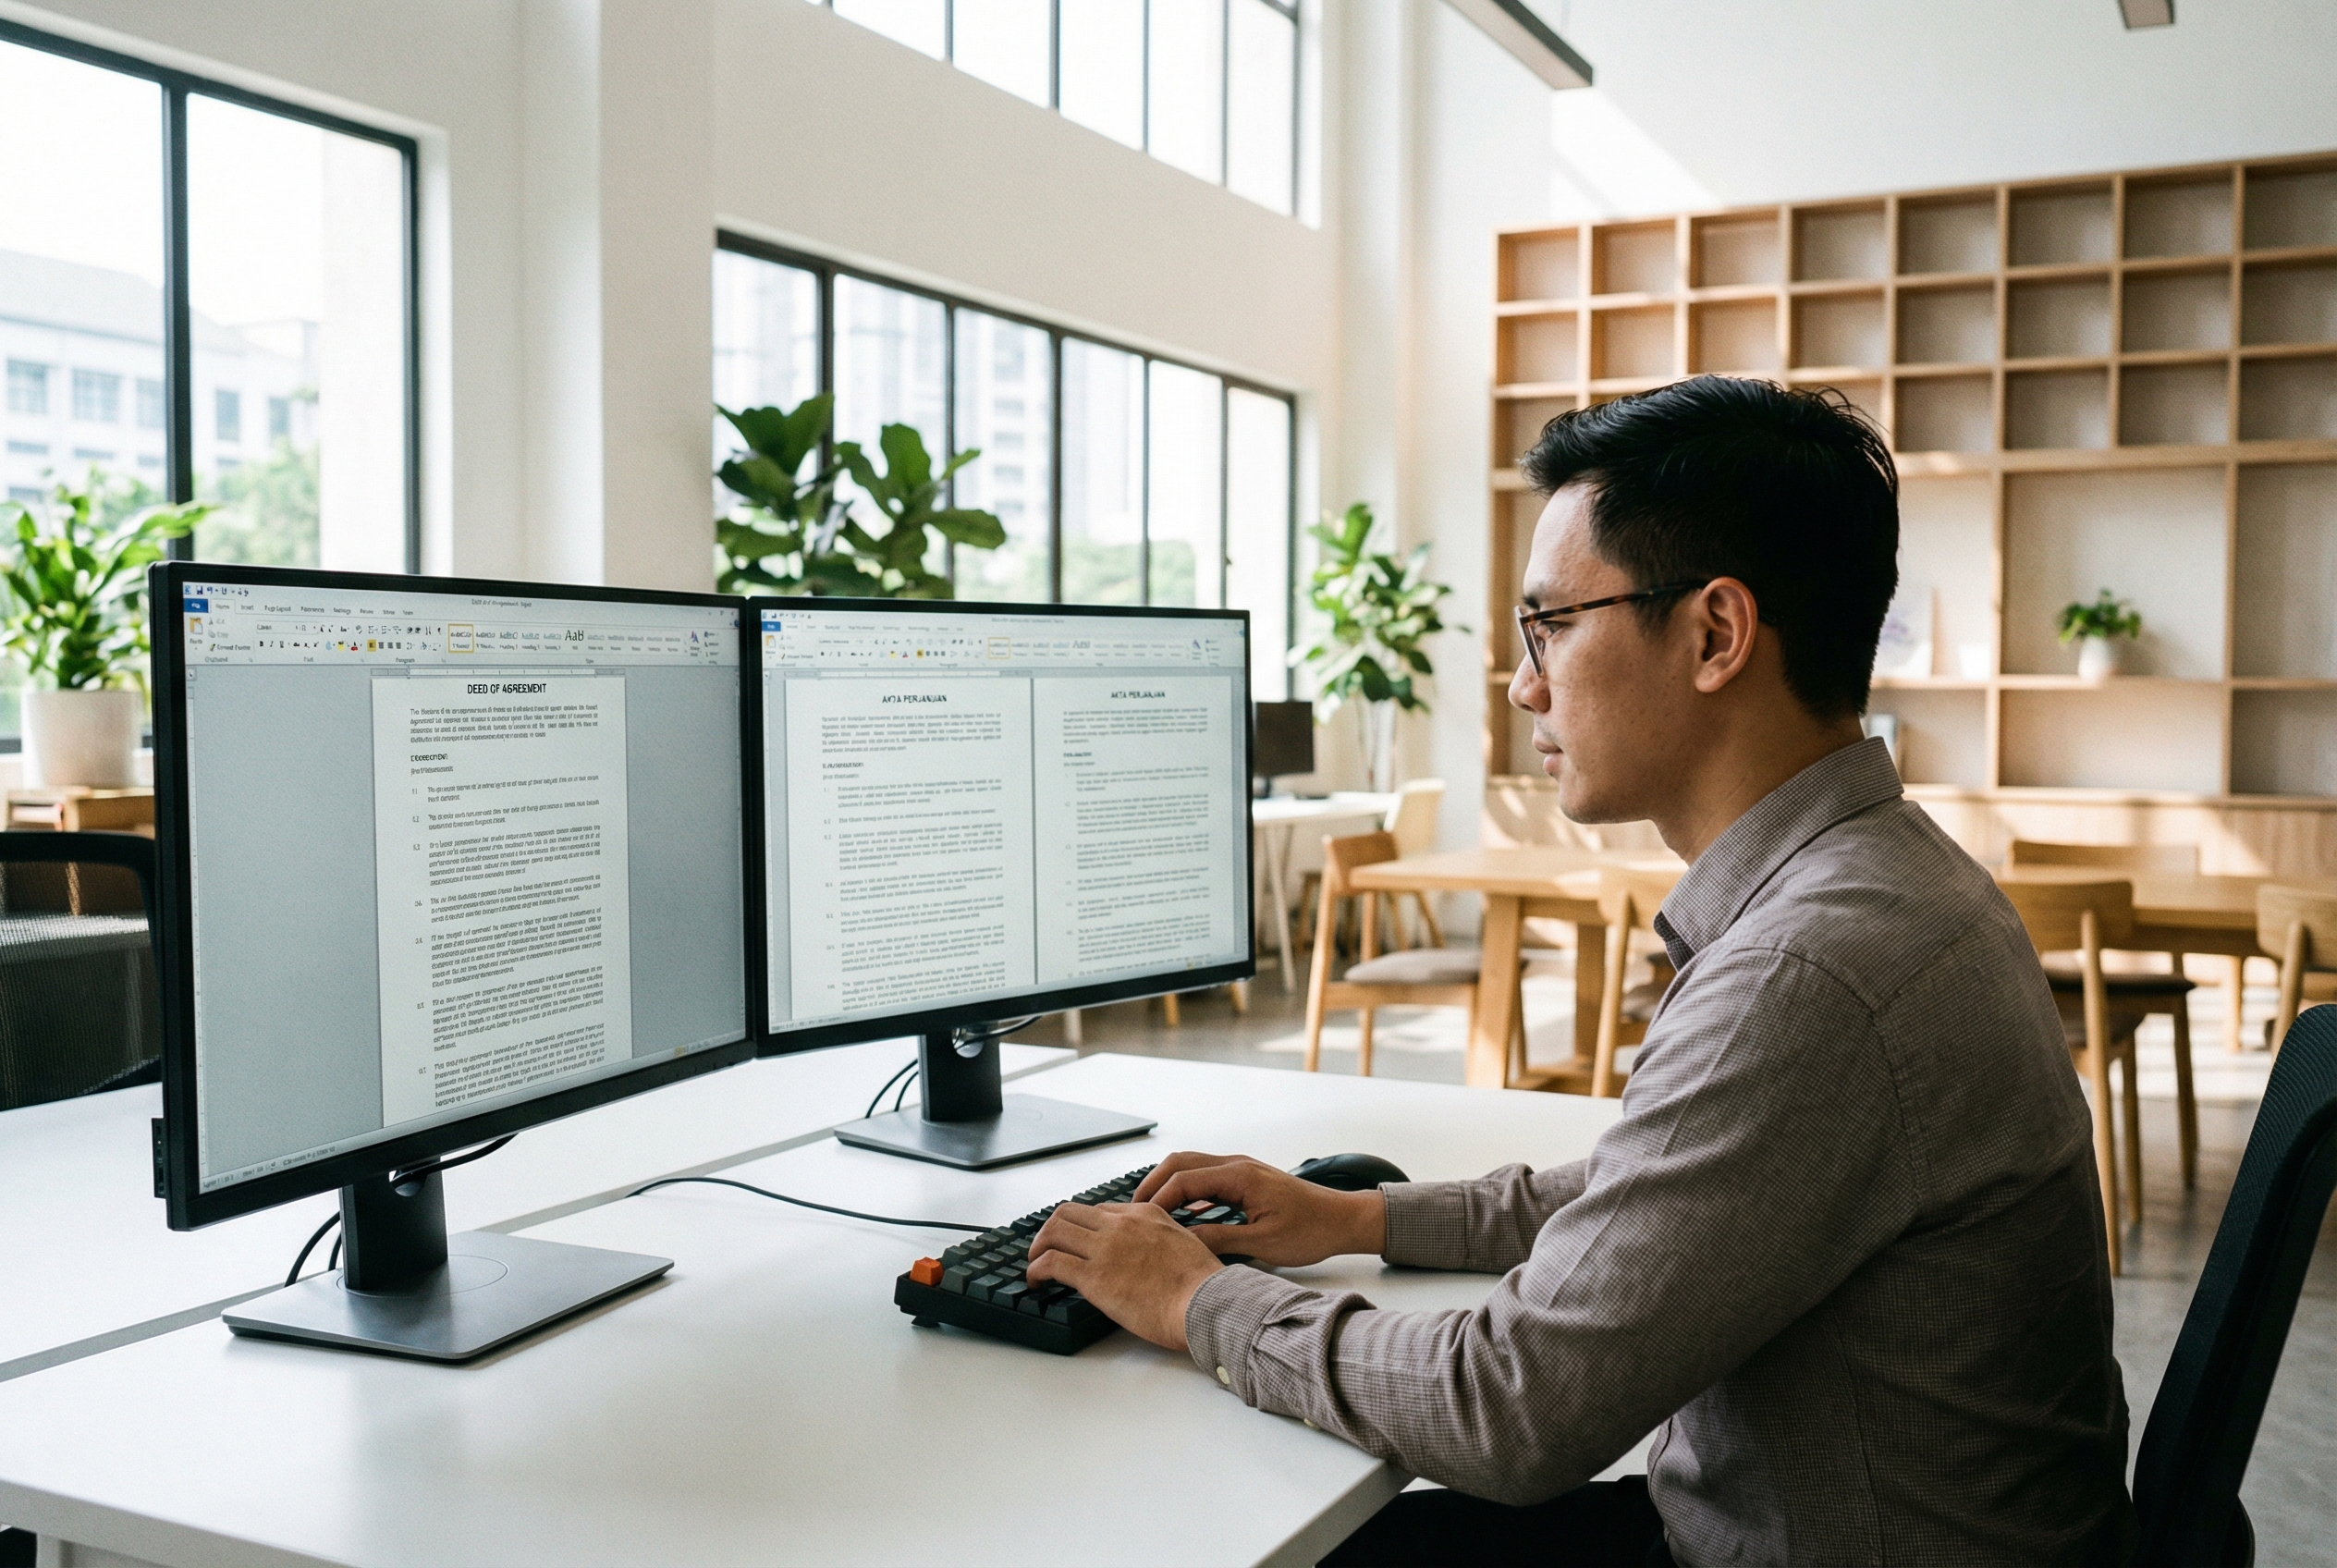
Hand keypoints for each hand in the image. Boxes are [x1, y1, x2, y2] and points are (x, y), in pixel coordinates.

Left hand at [1026, 1202, 1220, 1351]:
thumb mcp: (1185, 1244)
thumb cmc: (1202, 1284)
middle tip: (1046, 1247)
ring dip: (1038, 1246)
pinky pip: (1050, 1262)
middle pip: (1069, 1212)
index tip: (1077, 1242)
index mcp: (1145, 1214)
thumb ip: (1162, 1240)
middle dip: (1052, 1229)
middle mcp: (1121, 1224)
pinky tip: (1036, 1281)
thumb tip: (1151, 1254)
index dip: (1083, 1226)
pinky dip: (1035, 1270)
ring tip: (1035, 1263)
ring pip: (1054, 1231)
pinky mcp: (1093, 1276)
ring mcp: (1105, 1248)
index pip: (1100, 1210)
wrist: (1205, 1302)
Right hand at [1135, 1152, 1386, 1268]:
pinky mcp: (1246, 1179)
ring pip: (1192, 1166)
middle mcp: (1238, 1165)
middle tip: (1133, 1210)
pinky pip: (1206, 1176)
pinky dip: (1187, 1189)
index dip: (1158, 1199)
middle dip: (1154, 1183)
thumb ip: (1220, 1239)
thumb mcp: (1262, 1243)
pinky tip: (1181, 1213)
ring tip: (1150, 1211)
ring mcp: (1241, 1169)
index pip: (1184, 1179)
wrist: (1343, 1220)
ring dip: (1169, 1184)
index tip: (1141, 1220)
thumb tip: (1184, 1243)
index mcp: (1240, 1176)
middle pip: (1181, 1162)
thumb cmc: (1311, 1230)